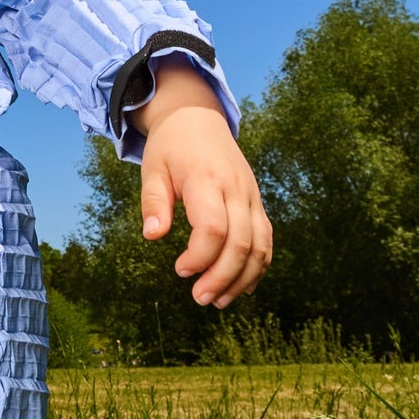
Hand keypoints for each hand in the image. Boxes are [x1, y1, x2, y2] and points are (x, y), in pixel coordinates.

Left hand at [136, 61, 272, 307]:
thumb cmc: (170, 146)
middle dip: (223, 276)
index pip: (213, 227)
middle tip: (200, 298)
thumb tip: (152, 236)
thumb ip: (153, 202)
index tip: (180, 270)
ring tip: (220, 301)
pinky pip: (266, 239)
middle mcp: (236, 190)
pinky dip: (258, 265)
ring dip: (243, 277)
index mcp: (207, 180)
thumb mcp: (152, 169)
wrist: (198, 118)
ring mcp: (251, 197)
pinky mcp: (256, 203)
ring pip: (260, 245)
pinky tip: (241, 286)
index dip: (200, 255)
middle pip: (241, 242)